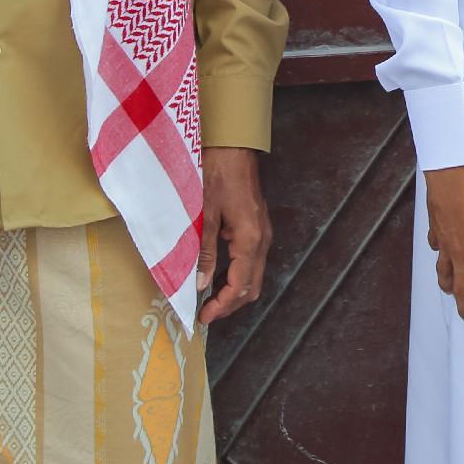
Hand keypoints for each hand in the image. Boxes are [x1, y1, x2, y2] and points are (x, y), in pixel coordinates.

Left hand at [197, 147, 272, 324]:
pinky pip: (252, 262)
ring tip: (211, 300)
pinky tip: (219, 276)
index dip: (222, 305)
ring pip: (254, 275)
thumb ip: (204, 252)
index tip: (203, 317)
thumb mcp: (205, 215)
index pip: (240, 286)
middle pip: (252, 286)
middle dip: (230, 304)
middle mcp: (262, 240)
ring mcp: (263, 234)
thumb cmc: (217, 175)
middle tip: (206, 314)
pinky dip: (237, 276)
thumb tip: (201, 284)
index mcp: (250, 240)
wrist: (233, 147)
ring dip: (235, 292)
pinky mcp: (258, 227)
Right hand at [423, 162, 463, 331]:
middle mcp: (462, 253)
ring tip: (452, 293)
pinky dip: (439, 256)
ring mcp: (446, 243)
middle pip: (462, 289)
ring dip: (448, 287)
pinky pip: (436, 249)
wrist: (453, 170)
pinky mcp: (436, 230)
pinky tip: (441, 254)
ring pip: (443, 273)